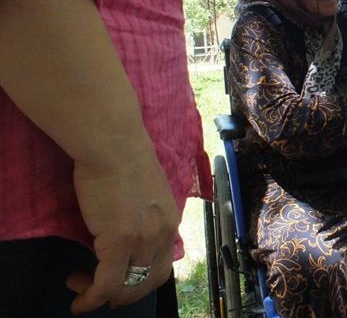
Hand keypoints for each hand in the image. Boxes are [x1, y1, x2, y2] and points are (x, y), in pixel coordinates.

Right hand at [67, 147, 179, 313]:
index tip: (120, 283)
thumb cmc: (123, 159)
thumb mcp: (145, 194)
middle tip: (101, 292)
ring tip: (83, 289)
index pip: (163, 264)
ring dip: (106, 296)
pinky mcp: (120, 242)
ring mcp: (144, 239)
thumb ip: (142, 216)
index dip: (141, 280)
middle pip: (150, 281)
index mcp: (170, 220)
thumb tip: (126, 232)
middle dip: (126, 294)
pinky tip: (80, 297)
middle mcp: (163, 233)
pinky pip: (107, 283)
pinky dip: (92, 297)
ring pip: (129, 286)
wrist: (114, 145)